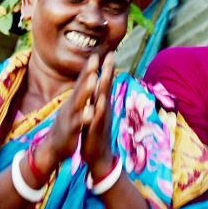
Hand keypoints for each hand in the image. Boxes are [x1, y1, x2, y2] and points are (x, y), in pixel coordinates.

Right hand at [37, 55, 98, 175]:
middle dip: (87, 73)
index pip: (82, 82)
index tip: (97, 54)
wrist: (53, 147)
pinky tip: (90, 113)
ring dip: (85, 91)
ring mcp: (70, 117)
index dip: (89, 68)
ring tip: (93, 80)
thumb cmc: (66, 126)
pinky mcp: (70, 131)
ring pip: (78, 103)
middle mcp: (71, 106)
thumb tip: (86, 82)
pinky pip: (77, 123)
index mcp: (74, 101)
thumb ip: (80, 96)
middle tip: (95, 59)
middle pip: (80, 87)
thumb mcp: (73, 109)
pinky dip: (84, 117)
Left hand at [82, 52, 117, 180]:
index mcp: (101, 104)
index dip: (106, 68)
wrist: (99, 157)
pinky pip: (99, 118)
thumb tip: (101, 88)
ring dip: (105, 86)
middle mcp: (104, 109)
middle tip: (111, 53)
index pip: (104, 83)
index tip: (108, 51)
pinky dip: (99, 109)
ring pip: (104, 100)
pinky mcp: (98, 130)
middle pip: (106, 86)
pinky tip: (100, 102)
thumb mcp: (97, 115)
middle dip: (108, 70)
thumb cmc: (96, 134)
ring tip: (106, 73)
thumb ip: (99, 101)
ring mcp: (102, 119)